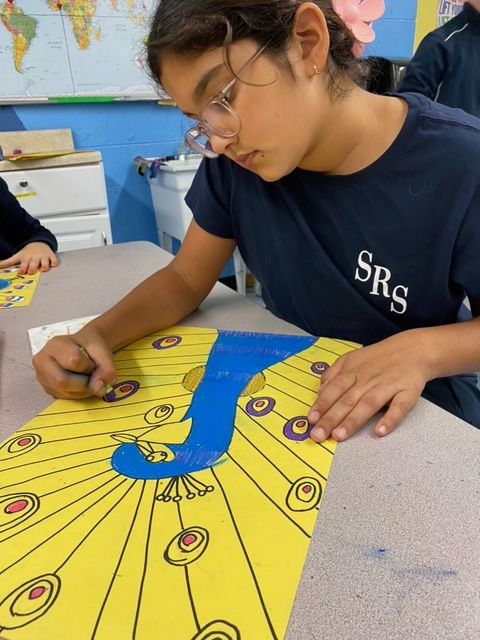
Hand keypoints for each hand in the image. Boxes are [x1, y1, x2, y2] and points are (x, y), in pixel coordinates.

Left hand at [0, 242, 57, 273]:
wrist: (39, 242)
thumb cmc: (28, 253)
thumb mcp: (17, 256)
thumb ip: (8, 263)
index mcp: (27, 258)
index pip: (24, 264)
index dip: (22, 268)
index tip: (21, 272)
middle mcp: (35, 257)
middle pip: (33, 263)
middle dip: (32, 267)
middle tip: (31, 272)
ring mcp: (43, 256)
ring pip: (44, 261)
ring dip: (44, 265)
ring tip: (43, 270)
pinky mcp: (51, 256)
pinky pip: (53, 259)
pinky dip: (54, 262)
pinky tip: (54, 265)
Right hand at [33, 326, 116, 399]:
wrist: (82, 346)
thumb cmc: (90, 346)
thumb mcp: (102, 350)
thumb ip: (106, 368)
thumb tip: (99, 389)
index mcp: (55, 345)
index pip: (72, 361)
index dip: (88, 366)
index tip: (92, 362)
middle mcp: (42, 361)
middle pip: (62, 382)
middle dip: (84, 382)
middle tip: (90, 374)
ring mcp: (42, 376)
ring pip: (64, 392)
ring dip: (83, 389)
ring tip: (86, 376)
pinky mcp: (47, 388)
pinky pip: (64, 397)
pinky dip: (78, 393)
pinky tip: (80, 382)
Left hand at [308, 331, 431, 442]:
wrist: (413, 349)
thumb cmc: (378, 359)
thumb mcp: (352, 359)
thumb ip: (334, 374)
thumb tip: (319, 391)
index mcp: (353, 371)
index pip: (334, 388)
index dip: (322, 404)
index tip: (311, 420)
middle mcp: (368, 379)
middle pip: (347, 400)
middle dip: (331, 418)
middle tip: (318, 435)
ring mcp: (388, 386)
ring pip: (368, 404)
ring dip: (353, 421)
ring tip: (339, 436)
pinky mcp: (408, 392)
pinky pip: (399, 407)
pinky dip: (390, 419)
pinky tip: (380, 431)